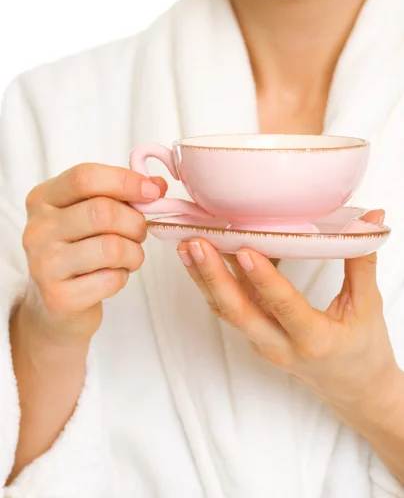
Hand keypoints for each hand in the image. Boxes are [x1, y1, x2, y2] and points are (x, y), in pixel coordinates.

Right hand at [21, 163, 166, 342]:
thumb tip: (158, 184)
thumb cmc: (80, 249)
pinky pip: (111, 279)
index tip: (152, 191)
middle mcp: (37, 229)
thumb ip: (123, 194)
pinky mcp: (58, 297)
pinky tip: (112, 277)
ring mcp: (44, 264)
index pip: (85, 177)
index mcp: (43, 199)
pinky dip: (123, 277)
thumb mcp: (92, 213)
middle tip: (140, 232)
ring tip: (129, 257)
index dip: (125, 181)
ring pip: (112, 247)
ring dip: (134, 253)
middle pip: (103, 212)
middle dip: (135, 222)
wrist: (55, 304)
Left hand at [177, 210, 400, 421]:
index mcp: (314, 339)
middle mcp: (281, 346)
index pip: (284, 305)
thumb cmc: (364, 352)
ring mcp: (263, 344)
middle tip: (196, 243)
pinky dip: (213, 286)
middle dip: (213, 277)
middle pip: (239, 312)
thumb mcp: (368, 307)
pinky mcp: (255, 338)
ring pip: (226, 312)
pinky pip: (229, 311)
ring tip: (187, 247)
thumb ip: (362, 262)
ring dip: (204, 279)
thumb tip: (370, 217)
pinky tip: (202, 261)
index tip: (244, 249)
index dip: (263, 277)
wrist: (354, 390)